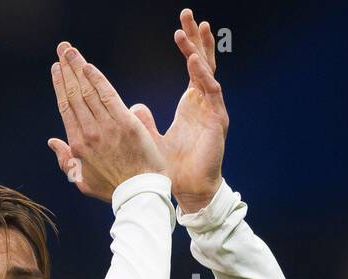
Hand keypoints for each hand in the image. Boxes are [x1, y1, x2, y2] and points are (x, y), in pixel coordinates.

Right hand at [47, 43, 166, 202]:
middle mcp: (88, 133)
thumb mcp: (82, 179)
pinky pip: (107, 95)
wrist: (138, 192)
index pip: (66, 107)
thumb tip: (52, 142)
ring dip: (78, 67)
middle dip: (67, 69)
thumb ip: (65, 161)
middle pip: (74, 94)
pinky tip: (88, 65)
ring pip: (87, 91)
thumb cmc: (112, 188)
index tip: (57, 69)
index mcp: (77, 145)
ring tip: (70, 50)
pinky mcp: (125, 123)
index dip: (61, 86)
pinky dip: (96, 79)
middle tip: (61, 50)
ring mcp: (106, 127)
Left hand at [138, 8, 228, 211]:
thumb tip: (131, 107)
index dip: (186, 46)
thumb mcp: (148, 140)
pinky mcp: (216, 119)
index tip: (179, 26)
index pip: (190, 67)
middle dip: (194, 38)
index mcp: (191, 103)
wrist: (188, 190)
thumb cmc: (170, 169)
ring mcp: (210, 109)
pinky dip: (203, 74)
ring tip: (194, 26)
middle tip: (187, 13)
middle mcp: (202, 102)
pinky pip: (211, 91)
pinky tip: (194, 59)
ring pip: (207, 71)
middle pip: (201, 62)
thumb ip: (141, 121)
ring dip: (199, 48)